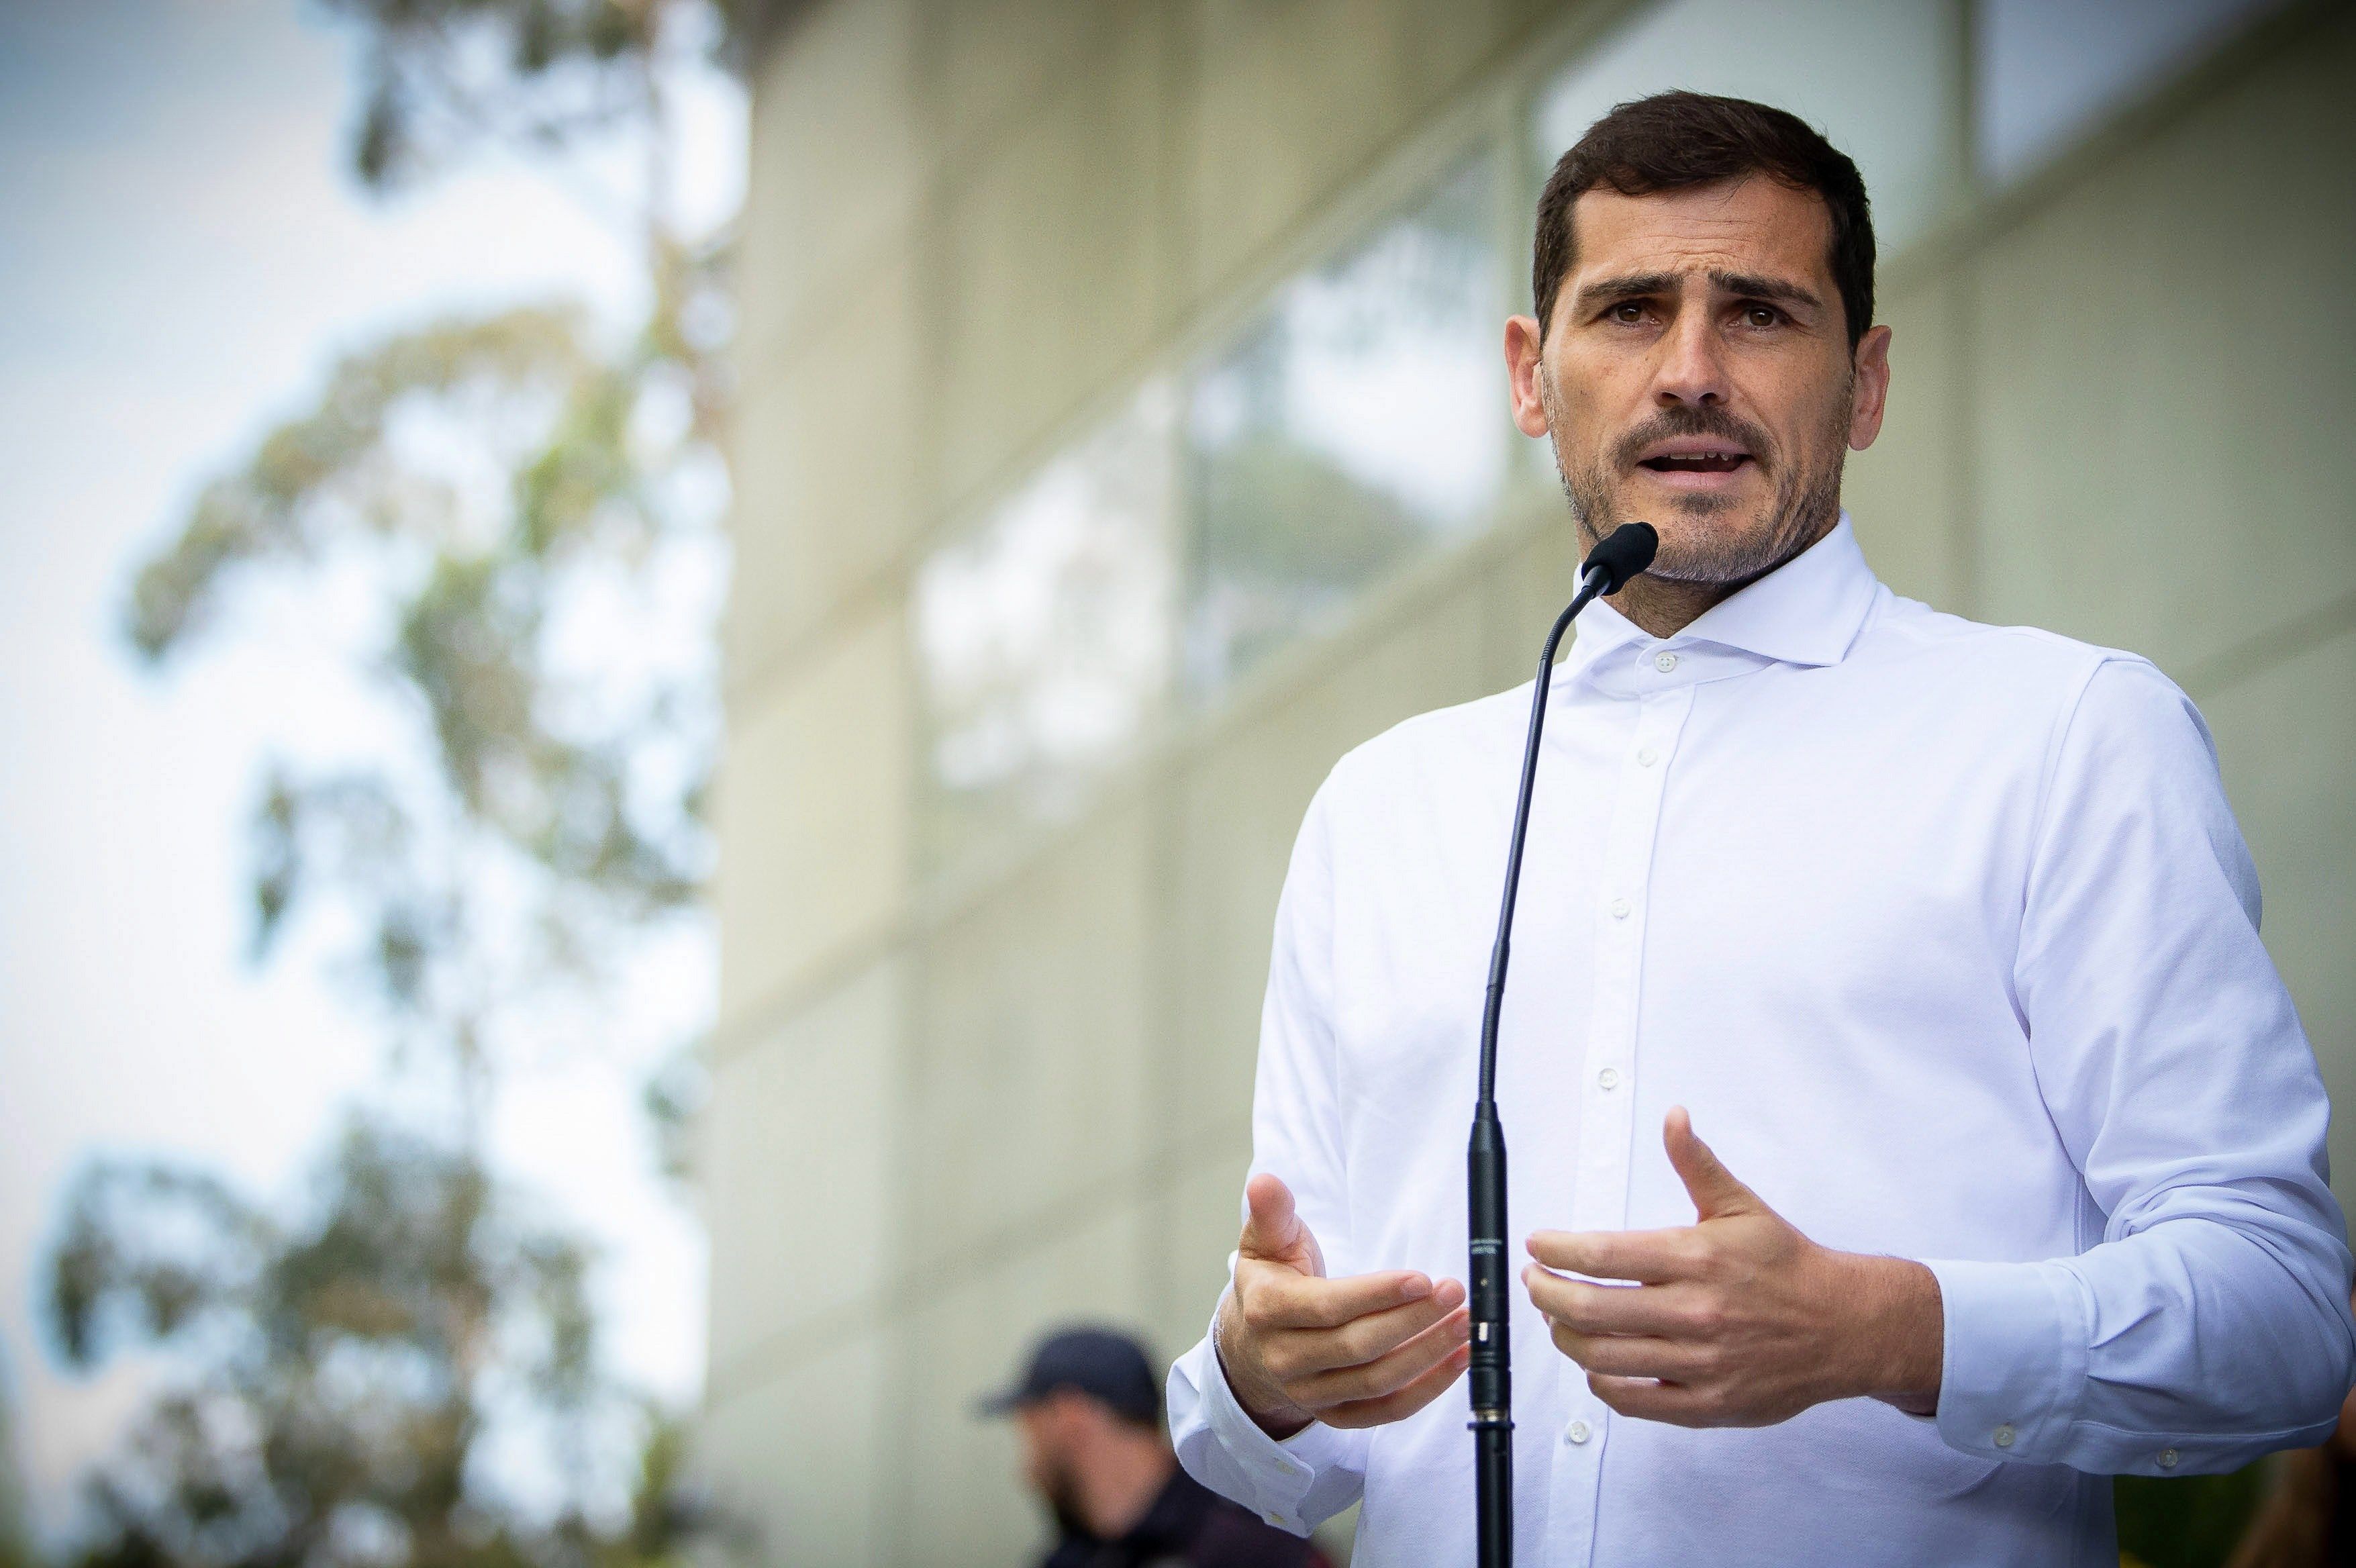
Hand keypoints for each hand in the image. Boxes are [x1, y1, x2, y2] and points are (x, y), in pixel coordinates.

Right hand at [1215, 1173, 1471, 1438]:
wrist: (1253, 1341)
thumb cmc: (1273, 1280)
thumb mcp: (1265, 1241)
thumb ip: (1272, 1212)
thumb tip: (1265, 1182)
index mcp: (1268, 1311)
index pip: (1329, 1307)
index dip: (1378, 1295)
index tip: (1421, 1278)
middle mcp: (1285, 1359)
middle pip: (1358, 1347)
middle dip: (1413, 1320)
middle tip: (1454, 1292)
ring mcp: (1310, 1393)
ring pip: (1377, 1381)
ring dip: (1428, 1354)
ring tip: (1465, 1323)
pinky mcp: (1335, 1415)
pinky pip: (1386, 1411)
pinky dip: (1427, 1390)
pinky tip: (1458, 1361)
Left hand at [1522, 1106, 1941, 1426]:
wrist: (1846, 1326)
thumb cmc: (1789, 1266)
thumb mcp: (1741, 1205)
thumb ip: (1696, 1163)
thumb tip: (1674, 1117)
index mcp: (1696, 1258)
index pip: (1602, 1253)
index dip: (1556, 1250)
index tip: (1538, 1245)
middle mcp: (1695, 1312)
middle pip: (1591, 1309)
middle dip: (1546, 1293)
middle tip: (1535, 1282)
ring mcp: (1700, 1364)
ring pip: (1604, 1356)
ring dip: (1566, 1336)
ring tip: (1558, 1318)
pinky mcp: (1708, 1404)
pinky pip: (1634, 1401)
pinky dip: (1602, 1382)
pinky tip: (1596, 1362)